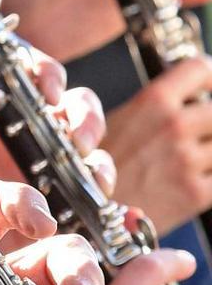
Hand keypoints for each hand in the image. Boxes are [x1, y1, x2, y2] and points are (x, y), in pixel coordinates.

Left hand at [0, 74, 112, 202]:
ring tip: (90, 176)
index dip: (46, 75)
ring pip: (90, 152)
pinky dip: (99, 197)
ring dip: (97, 164)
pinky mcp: (60, 205)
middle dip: (85, 117)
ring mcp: (51, 168)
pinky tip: (94, 205)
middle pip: (76, 108)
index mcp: (2, 107)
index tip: (48, 92)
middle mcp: (33, 132)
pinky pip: (90, 197)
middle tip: (77, 140)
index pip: (33, 75)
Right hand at [103, 56, 211, 233]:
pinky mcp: (197, 194)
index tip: (210, 87)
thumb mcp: (118, 122)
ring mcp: (188, 160)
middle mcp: (174, 126)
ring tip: (195, 159)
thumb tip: (192, 100)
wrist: (84, 214)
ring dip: (211, 151)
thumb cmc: (95, 168)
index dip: (210, 78)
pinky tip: (199, 181)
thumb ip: (157, 107)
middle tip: (199, 133)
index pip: (199, 70)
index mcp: (154, 101)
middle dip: (211, 122)